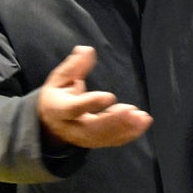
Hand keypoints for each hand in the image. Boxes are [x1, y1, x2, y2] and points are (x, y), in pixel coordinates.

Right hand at [38, 46, 152, 148]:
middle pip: (93, 128)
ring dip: (126, 128)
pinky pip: (112, 141)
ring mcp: (84, 138)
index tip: (110, 96)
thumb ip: (74, 66)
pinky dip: (129, 134)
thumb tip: (86, 50)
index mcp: (60, 109)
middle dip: (114, 120)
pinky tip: (142, 124)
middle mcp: (72, 127)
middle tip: (133, 111)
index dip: (91, 103)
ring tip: (143, 118)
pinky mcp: (95, 142)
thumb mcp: (59, 79)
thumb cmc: (57, 96)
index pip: (74, 108)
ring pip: (105, 137)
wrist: (49, 125)